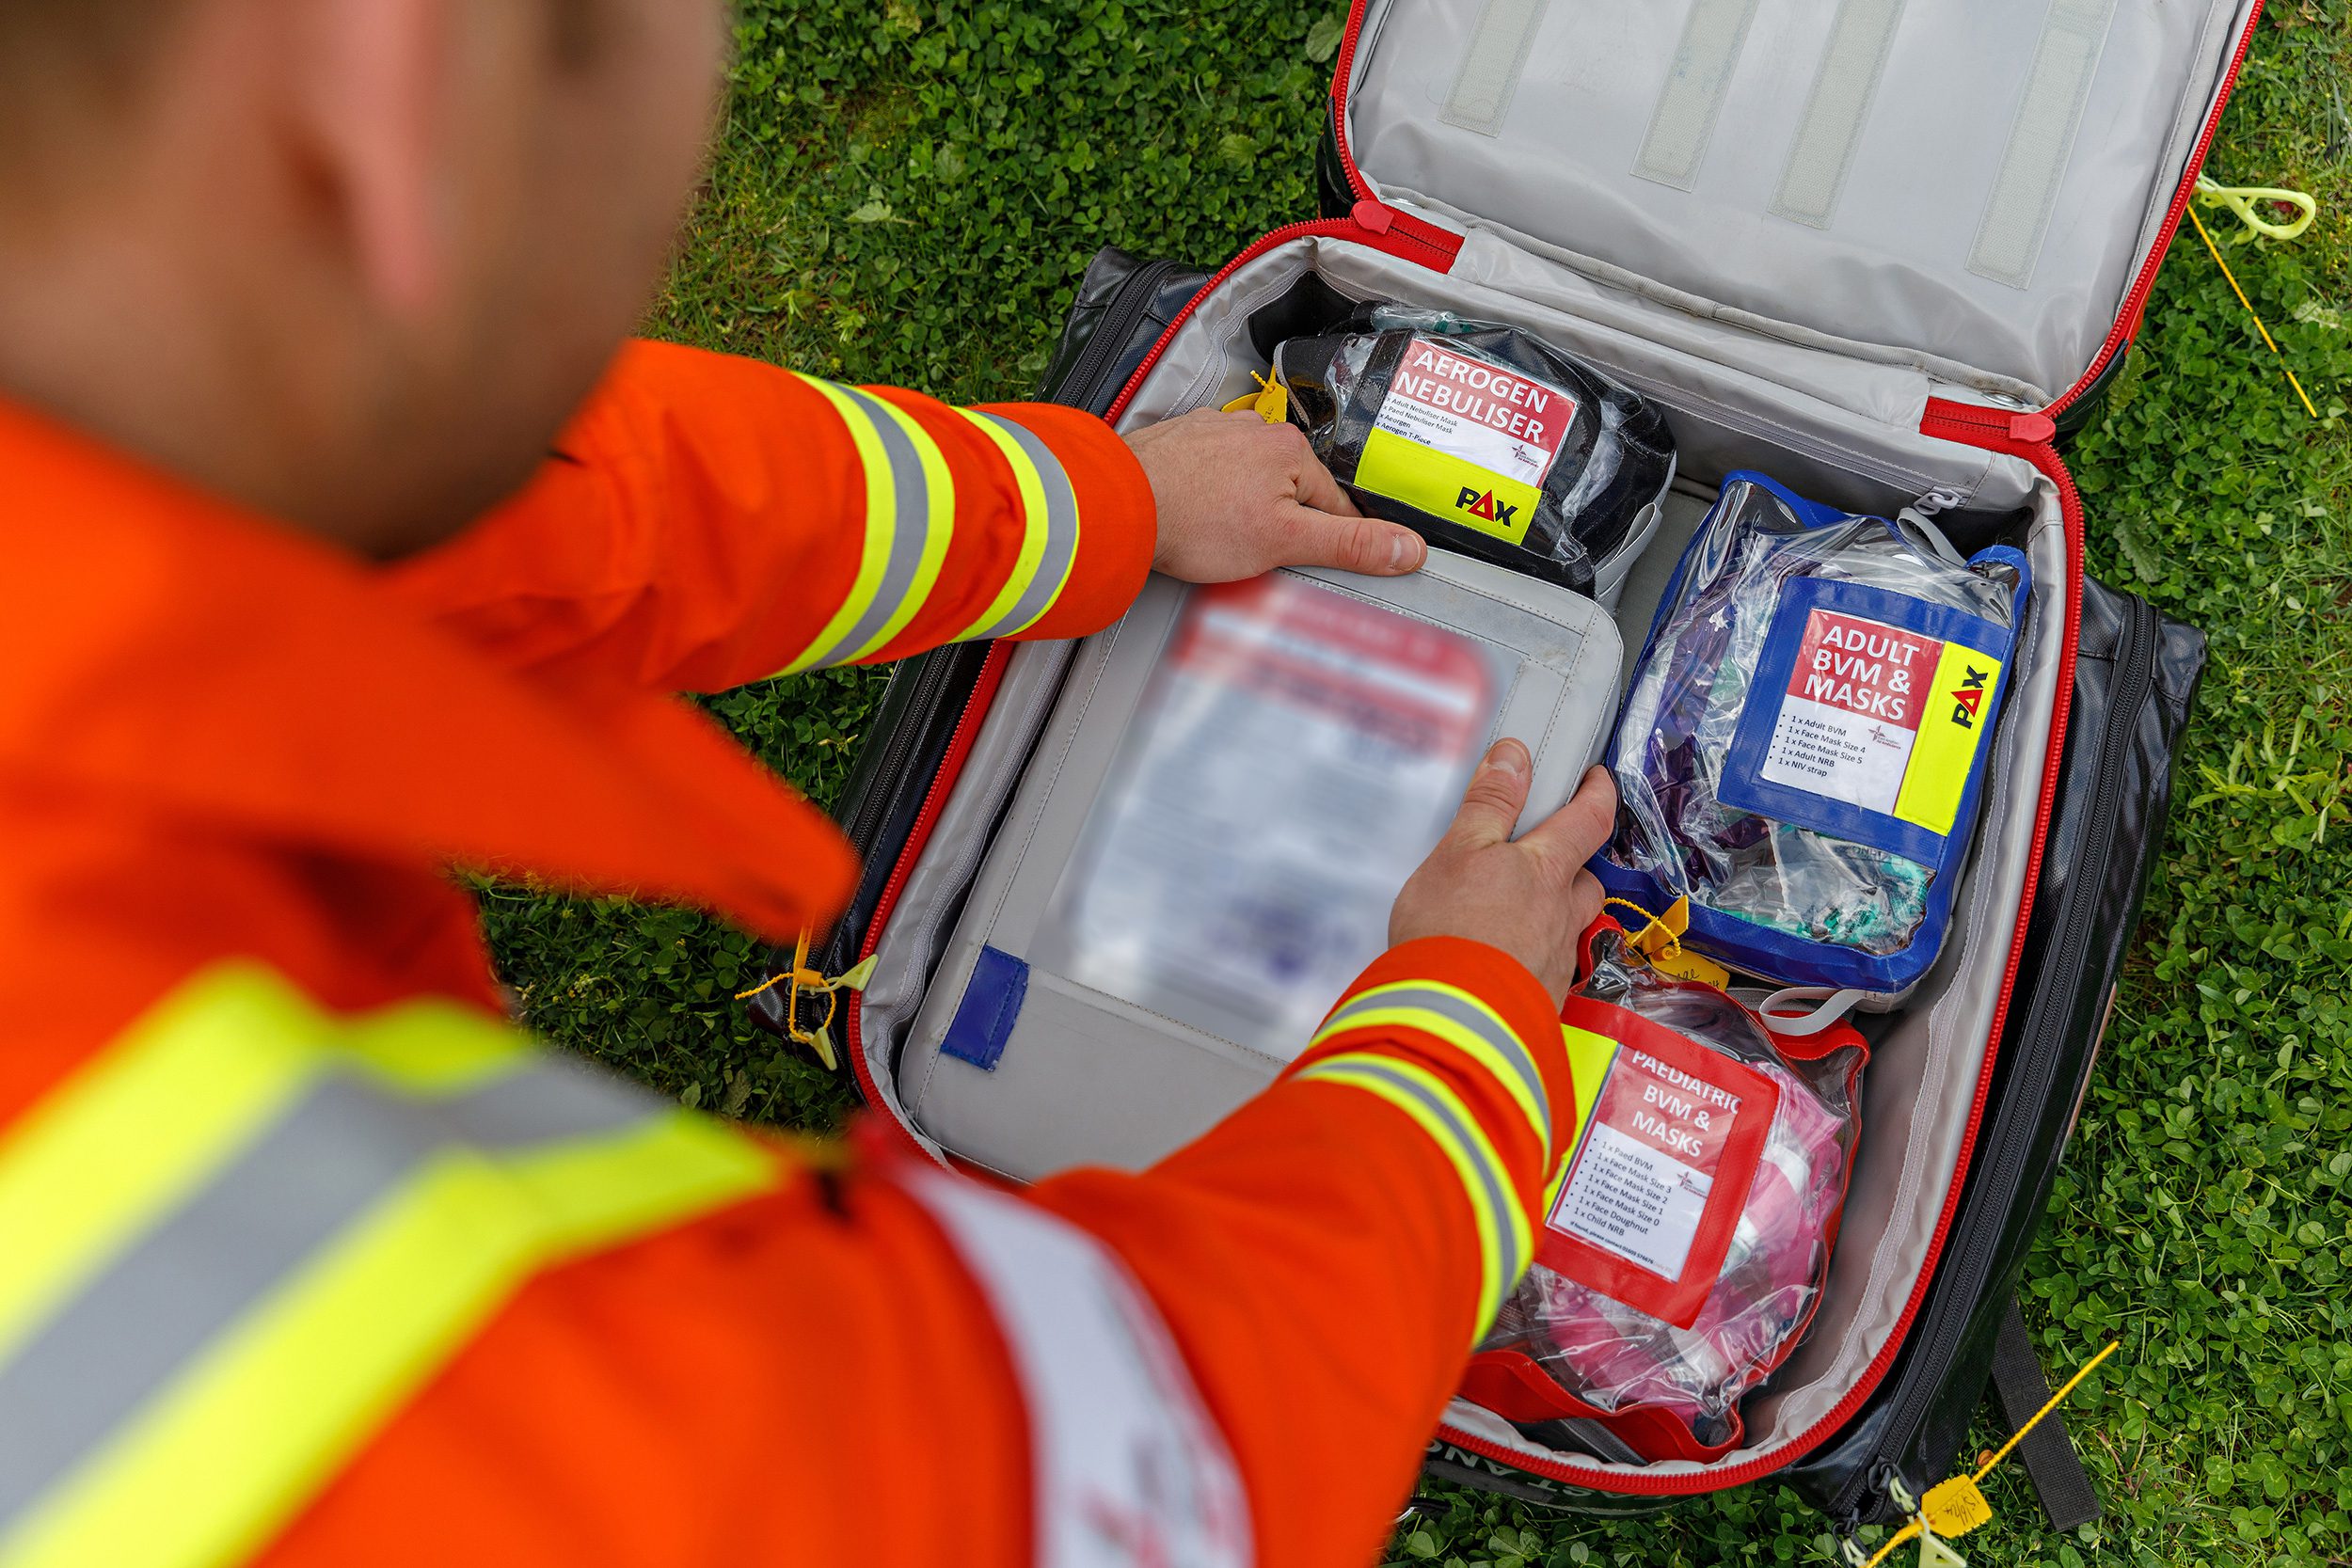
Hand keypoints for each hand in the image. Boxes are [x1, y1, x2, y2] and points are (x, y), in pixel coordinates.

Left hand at [1125, 408, 1427, 582]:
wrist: (1116, 503)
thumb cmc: (1195, 520)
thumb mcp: (1285, 542)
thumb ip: (1349, 545)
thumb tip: (1408, 548)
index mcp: (1290, 451)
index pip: (1334, 504)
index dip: (1332, 540)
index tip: (1328, 561)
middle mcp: (1253, 432)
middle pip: (1289, 489)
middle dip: (1281, 522)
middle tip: (1257, 554)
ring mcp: (1212, 433)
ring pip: (1247, 479)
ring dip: (1242, 506)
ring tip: (1220, 538)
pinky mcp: (1176, 443)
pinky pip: (1208, 472)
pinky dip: (1206, 495)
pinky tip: (1193, 518)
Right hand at [1389, 743, 1618, 1007]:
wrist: (1449, 1023)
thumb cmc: (1450, 932)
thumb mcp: (1457, 852)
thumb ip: (1489, 804)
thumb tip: (1515, 755)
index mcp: (1547, 869)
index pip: (1591, 818)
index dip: (1597, 791)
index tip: (1594, 777)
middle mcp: (1563, 914)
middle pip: (1586, 878)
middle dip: (1572, 862)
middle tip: (1542, 854)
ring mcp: (1555, 960)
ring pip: (1567, 926)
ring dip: (1552, 914)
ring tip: (1513, 914)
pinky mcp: (1540, 998)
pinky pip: (1546, 967)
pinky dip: (1529, 957)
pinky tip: (1499, 962)